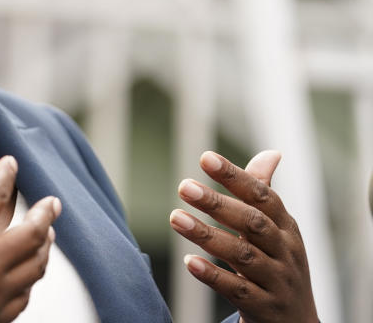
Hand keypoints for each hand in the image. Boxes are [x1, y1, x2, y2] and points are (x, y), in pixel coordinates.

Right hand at [0, 156, 60, 322]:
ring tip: (48, 234)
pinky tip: (26, 276)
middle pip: (31, 233)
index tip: (11, 163)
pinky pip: (22, 299)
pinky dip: (30, 281)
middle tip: (52, 202)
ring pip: (34, 268)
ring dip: (45, 247)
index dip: (5, 174)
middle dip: (45, 213)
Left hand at [169, 150, 318, 322]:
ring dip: (206, 235)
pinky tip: (189, 262)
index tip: (205, 157)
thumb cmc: (278, 264)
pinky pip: (237, 290)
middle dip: (218, 203)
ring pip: (242, 256)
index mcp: (286, 227)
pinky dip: (212, 275)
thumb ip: (263, 193)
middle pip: (252, 223)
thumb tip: (271, 153)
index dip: (235, 176)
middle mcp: (285, 252)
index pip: (262, 196)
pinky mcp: (263, 307)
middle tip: (184, 186)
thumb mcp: (276, 230)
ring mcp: (276, 281)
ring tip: (175, 218)